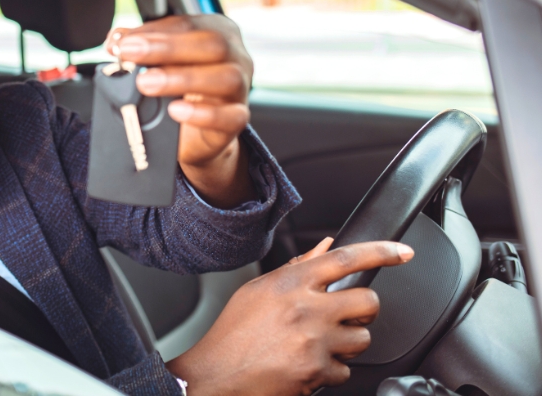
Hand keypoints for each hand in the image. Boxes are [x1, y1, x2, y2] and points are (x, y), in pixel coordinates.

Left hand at [107, 15, 252, 206]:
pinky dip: (203, 113)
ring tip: (146, 83)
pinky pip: (230, 116)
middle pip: (211, 44)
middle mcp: (235, 55)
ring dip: (182, 78)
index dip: (153, 31)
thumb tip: (116, 40)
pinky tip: (176, 110)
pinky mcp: (238, 118)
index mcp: (217, 31)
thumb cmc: (182, 89)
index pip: (186, 24)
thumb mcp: (161, 64)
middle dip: (166, 48)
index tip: (123, 42)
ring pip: (224, 78)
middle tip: (130, 54)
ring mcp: (241, 87)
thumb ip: (142, 49)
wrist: (197, 134)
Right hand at [165, 240, 414, 395]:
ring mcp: (313, 341)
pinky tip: (308, 364)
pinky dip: (331, 371)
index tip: (402, 252)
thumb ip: (296, 267)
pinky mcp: (316, 371)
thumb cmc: (235, 331)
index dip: (380, 252)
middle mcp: (305, 308)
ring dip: (348, 343)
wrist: (217, 374)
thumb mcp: (259, 289)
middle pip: (367, 301)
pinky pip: (346, 371)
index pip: (345, 258)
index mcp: (291, 282)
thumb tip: (326, 247)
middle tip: (347, 316)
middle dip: (364, 310)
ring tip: (319, 344)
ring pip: (362, 339)